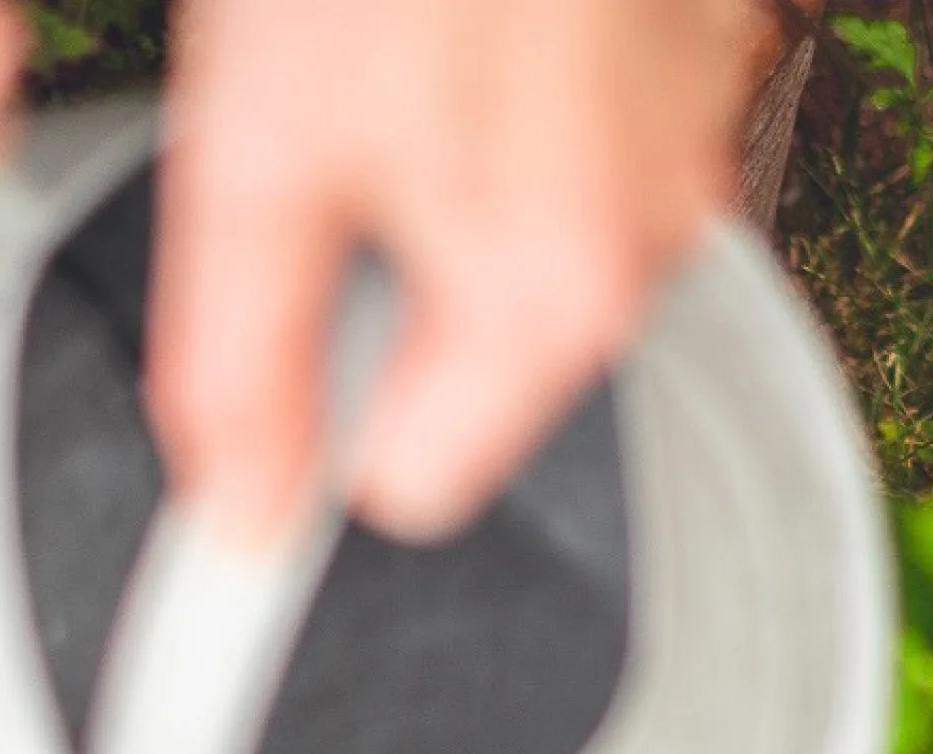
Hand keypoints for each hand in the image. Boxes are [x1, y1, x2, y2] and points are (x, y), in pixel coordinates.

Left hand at [146, 0, 768, 543]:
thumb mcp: (260, 148)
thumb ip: (244, 364)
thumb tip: (238, 523)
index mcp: (547, 293)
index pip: (410, 488)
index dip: (313, 425)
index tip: (259, 375)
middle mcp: (647, 238)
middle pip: (475, 372)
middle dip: (385, 291)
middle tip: (323, 136)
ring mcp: (686, 134)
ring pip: (522, 247)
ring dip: (444, 182)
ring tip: (396, 44)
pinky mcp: (694, 44)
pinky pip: (577, 136)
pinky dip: (509, 96)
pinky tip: (468, 12)